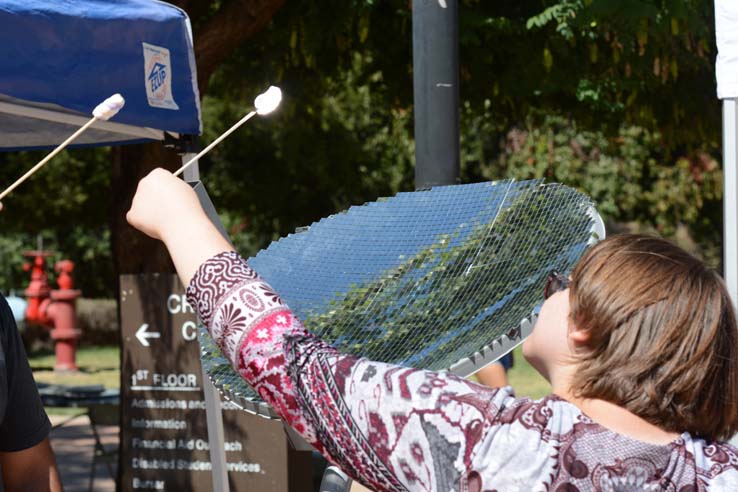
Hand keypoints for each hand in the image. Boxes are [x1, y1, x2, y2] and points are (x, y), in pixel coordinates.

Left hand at [127, 168, 233, 285]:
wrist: (182, 223)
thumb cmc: (189, 207)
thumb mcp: (185, 191)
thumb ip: (172, 190)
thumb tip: (166, 197)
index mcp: (158, 174)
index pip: (159, 179)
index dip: (167, 189)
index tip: (172, 197)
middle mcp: (144, 183)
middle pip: (148, 190)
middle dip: (155, 199)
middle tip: (168, 210)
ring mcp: (136, 199)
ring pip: (142, 205)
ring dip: (150, 211)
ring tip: (167, 219)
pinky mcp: (133, 214)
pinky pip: (135, 218)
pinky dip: (143, 223)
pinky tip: (155, 225)